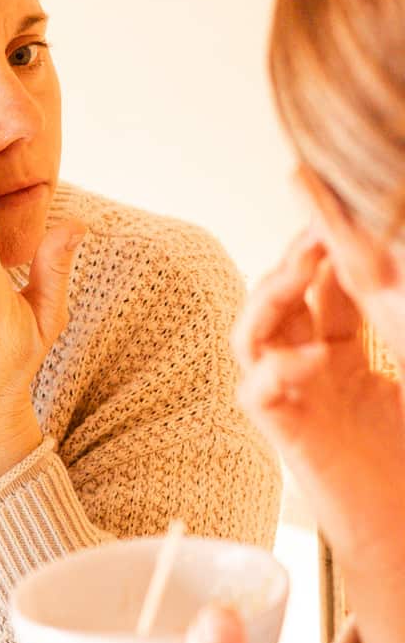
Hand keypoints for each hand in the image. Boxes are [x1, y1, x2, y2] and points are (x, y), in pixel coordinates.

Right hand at [232, 235, 404, 642]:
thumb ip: (396, 329)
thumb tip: (396, 271)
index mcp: (344, 354)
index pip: (326, 288)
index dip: (329, 249)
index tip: (339, 208)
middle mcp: (309, 370)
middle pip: (279, 300)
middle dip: (294, 260)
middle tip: (319, 231)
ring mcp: (293, 399)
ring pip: (252, 333)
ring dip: (270, 298)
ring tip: (299, 273)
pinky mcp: (285, 434)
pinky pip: (255, 392)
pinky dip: (272, 372)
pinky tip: (308, 362)